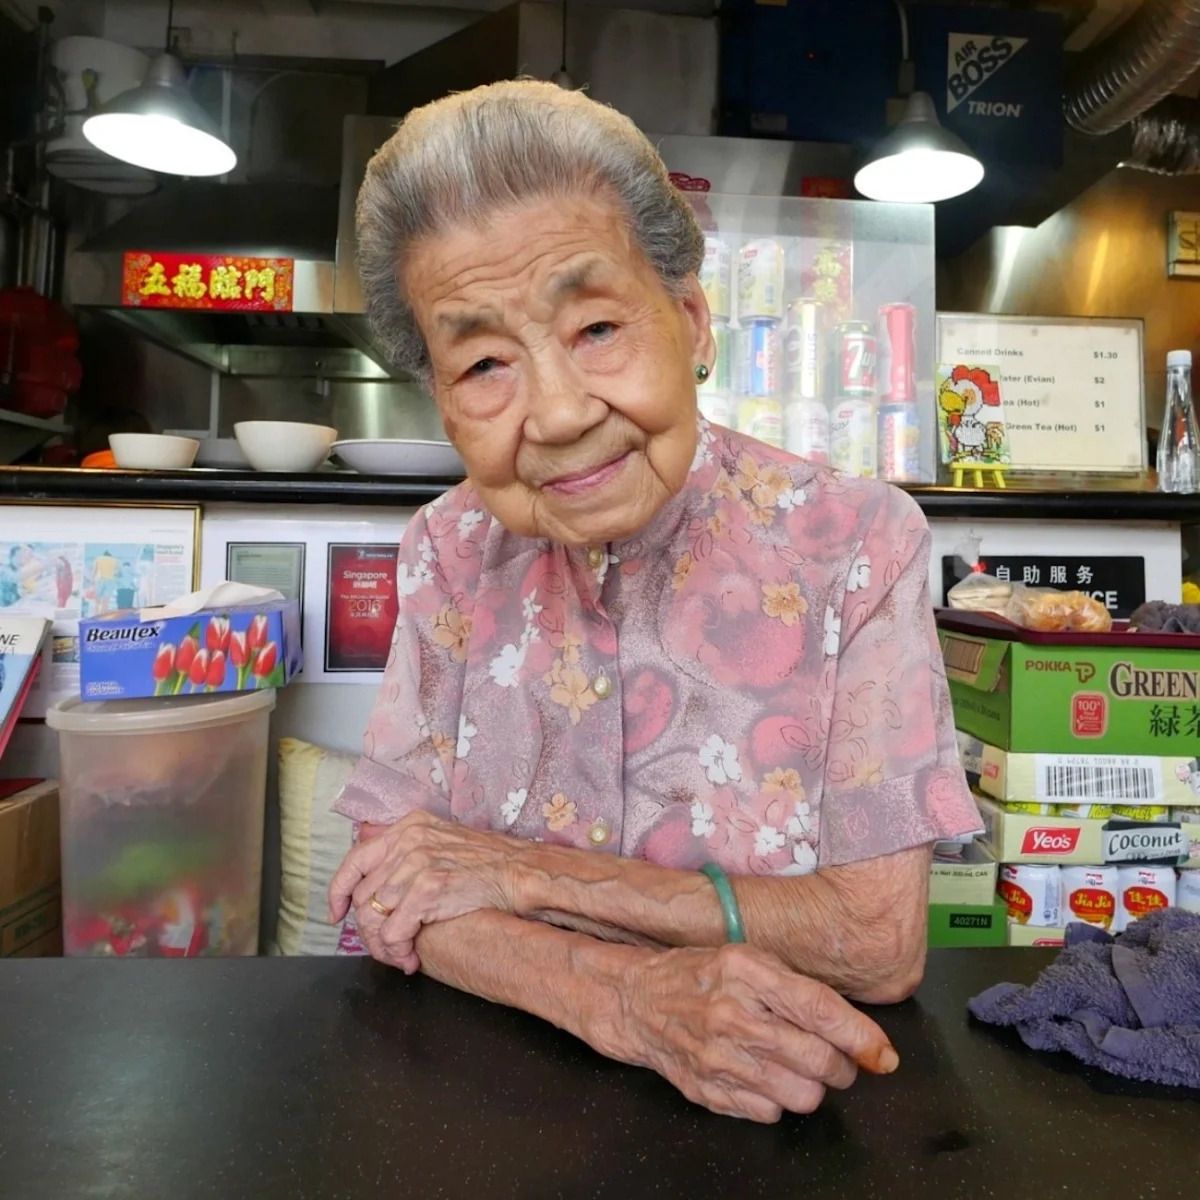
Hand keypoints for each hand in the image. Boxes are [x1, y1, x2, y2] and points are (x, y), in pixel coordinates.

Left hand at [328, 811, 522, 972]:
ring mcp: (416, 864)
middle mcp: (407, 841)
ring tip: (400, 956)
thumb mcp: (441, 840)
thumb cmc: (486, 862)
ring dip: (383, 946)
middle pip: (362, 896)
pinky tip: (411, 959)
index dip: (339, 891)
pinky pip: (394, 932)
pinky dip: (398, 952)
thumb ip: (409, 851)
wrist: (519, 870)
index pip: (356, 859)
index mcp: (407, 827)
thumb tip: (379, 877)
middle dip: (367, 931)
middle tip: (383, 948)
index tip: (336, 913)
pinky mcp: (427, 890)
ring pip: (374, 918)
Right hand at [608, 943, 897, 1122]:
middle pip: (817, 1060)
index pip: (818, 1009)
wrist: (636, 999)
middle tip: (837, 1060)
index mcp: (746, 971)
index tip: (883, 1054)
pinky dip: (777, 1098)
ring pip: (800, 1094)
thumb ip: (798, 989)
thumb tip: (857, 1032)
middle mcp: (731, 1014)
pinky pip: (770, 1112)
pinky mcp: (708, 1090)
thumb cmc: (700, 974)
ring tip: (799, 1067)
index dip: (860, 1037)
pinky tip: (764, 1075)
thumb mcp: (748, 960)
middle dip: (842, 1067)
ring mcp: (718, 1057)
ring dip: (813, 1086)